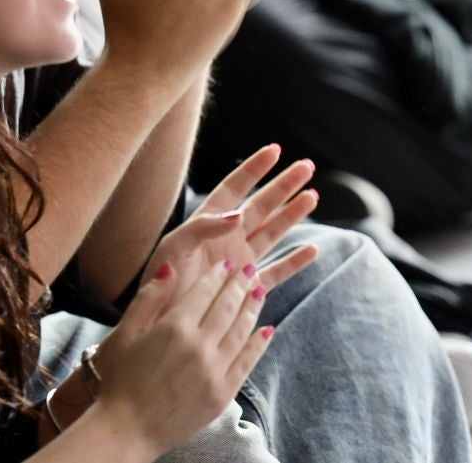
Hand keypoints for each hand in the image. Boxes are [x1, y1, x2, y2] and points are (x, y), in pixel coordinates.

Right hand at [84, 253, 275, 455]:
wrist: (127, 429)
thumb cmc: (120, 380)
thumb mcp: (125, 333)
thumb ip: (148, 298)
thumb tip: (170, 268)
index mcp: (174, 327)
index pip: (204, 292)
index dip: (217, 275)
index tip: (227, 264)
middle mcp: (199, 346)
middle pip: (226, 307)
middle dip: (240, 285)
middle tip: (249, 270)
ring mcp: (214, 372)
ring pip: (240, 331)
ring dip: (252, 308)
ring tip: (260, 291)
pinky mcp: (222, 395)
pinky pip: (246, 363)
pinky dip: (258, 344)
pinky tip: (266, 330)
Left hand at [138, 144, 321, 295]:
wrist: (159, 321)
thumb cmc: (160, 281)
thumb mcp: (173, 247)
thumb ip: (203, 228)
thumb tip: (238, 213)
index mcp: (208, 223)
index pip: (235, 188)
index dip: (254, 169)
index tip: (275, 150)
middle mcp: (227, 238)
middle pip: (261, 206)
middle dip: (283, 186)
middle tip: (307, 166)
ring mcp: (240, 262)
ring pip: (273, 233)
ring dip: (292, 215)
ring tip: (312, 196)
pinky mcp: (247, 289)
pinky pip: (276, 272)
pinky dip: (295, 263)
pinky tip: (312, 250)